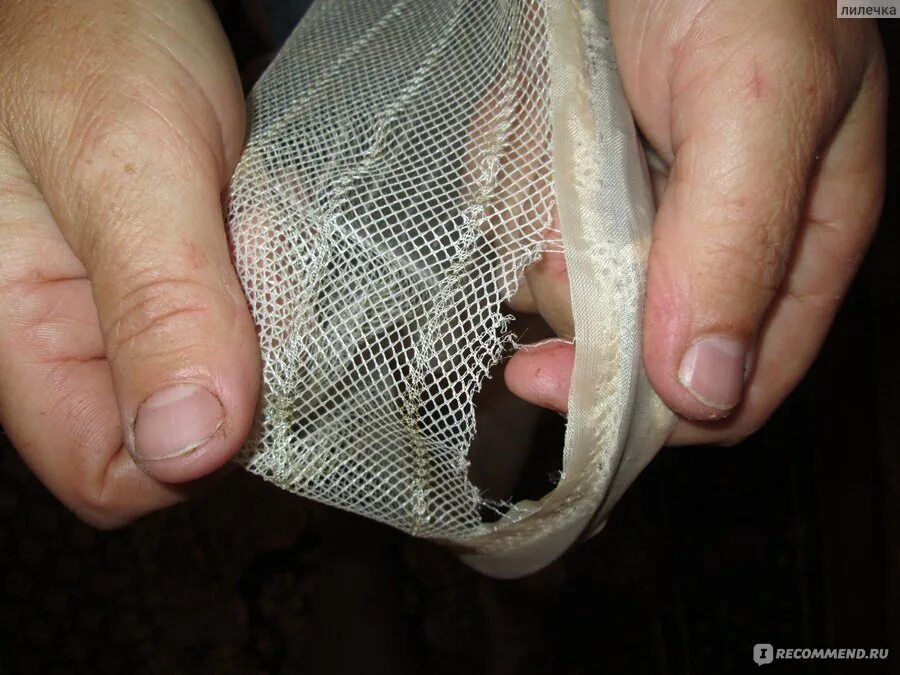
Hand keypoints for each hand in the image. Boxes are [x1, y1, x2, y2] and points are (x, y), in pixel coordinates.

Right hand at [0, 0, 258, 525]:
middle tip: (266, 281)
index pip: (104, 474)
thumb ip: (156, 302)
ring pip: (214, 383)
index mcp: (20, 326)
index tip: (256, 375)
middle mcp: (69, 334)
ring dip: (263, 333)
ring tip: (268, 244)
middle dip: (242, 380)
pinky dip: (270, 298)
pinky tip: (272, 240)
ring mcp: (123, 309)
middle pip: (170, 435)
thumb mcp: (126, 163)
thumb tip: (188, 448)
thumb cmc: (91, 35)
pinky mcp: (169, 279)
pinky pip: (235, 329)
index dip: (188, 454)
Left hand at [506, 0, 886, 444]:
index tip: (548, 381)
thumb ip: (739, 241)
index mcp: (799, 240)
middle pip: (632, 345)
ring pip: (567, 284)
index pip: (735, 387)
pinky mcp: (585, 178)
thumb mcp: (755, 97)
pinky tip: (532, 119)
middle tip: (549, 222)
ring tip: (553, 138)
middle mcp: (718, 241)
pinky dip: (512, 180)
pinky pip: (527, 220)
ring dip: (538, 225)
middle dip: (577, 295)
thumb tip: (704, 389)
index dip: (647, 410)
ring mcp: (644, 211)